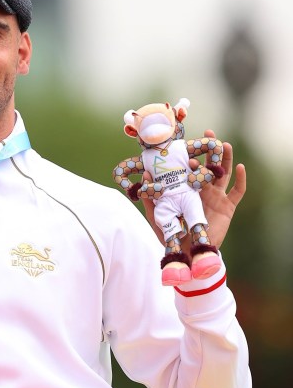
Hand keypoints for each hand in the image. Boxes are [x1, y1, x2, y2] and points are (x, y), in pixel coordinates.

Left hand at [139, 130, 246, 252]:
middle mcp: (203, 191)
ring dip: (226, 159)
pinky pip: (238, 191)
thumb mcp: (157, 216)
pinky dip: (241, 179)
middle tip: (209, 134)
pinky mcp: (227, 208)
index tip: (187, 144)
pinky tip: (241, 167)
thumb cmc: (172, 236)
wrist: (186, 253)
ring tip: (224, 144)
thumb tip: (145, 176)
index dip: (191, 156)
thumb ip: (150, 198)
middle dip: (210, 150)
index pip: (191, 169)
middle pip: (209, 166)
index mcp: (188, 190)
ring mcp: (217, 198)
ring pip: (224, 174)